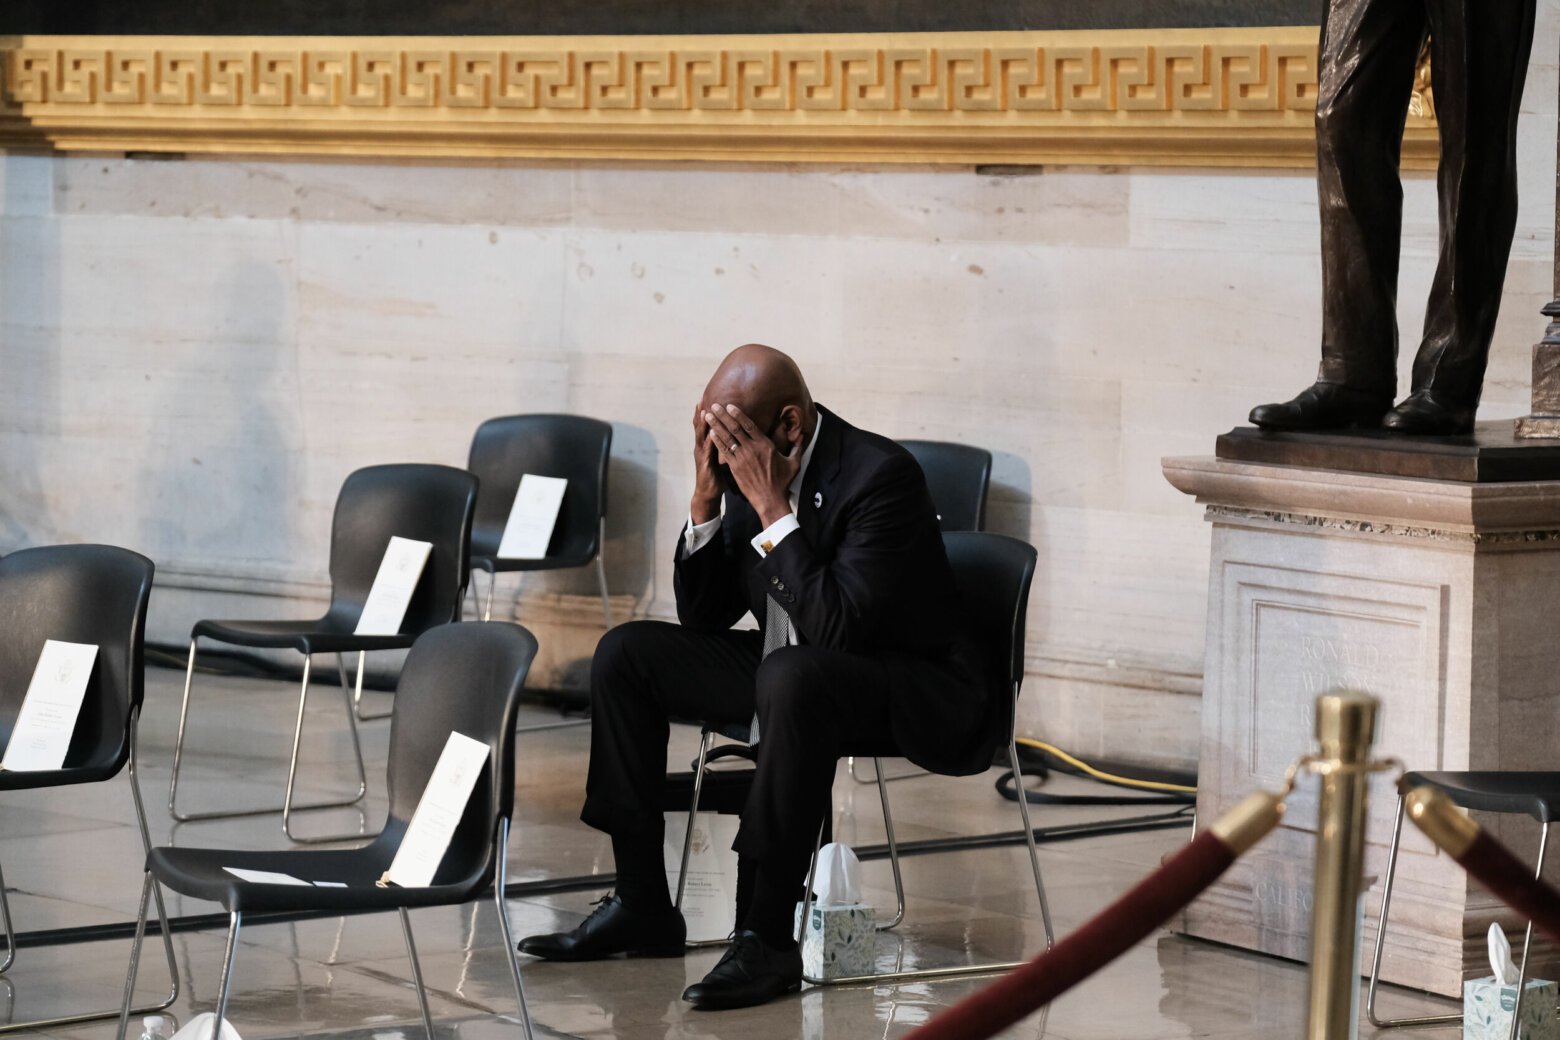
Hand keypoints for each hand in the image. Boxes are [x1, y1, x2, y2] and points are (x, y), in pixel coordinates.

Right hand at [691, 403, 721, 524]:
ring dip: (703, 422)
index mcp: (708, 445)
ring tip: (704, 409)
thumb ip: (729, 448)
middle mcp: (703, 447)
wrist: (708, 493)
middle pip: (702, 426)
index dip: (710, 413)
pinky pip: (707, 449)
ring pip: (702, 435)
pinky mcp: (705, 463)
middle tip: (703, 397)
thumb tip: (740, 440)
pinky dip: (709, 439)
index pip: (708, 426)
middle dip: (703, 412)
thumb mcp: (724, 459)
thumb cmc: (718, 477)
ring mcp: (702, 455)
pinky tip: (711, 431)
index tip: (712, 399)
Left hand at [704, 403, 799, 526]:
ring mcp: (742, 459)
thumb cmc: (782, 482)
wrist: (770, 500)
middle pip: (735, 428)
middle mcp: (752, 449)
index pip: (749, 426)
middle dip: (723, 416)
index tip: (730, 405)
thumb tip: (802, 437)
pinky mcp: (735, 468)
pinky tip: (711, 433)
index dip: (738, 414)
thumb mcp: (794, 463)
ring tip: (708, 416)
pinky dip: (717, 442)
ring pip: (727, 438)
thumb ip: (797, 448)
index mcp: (765, 445)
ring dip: (717, 426)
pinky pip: (724, 452)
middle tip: (714, 405)